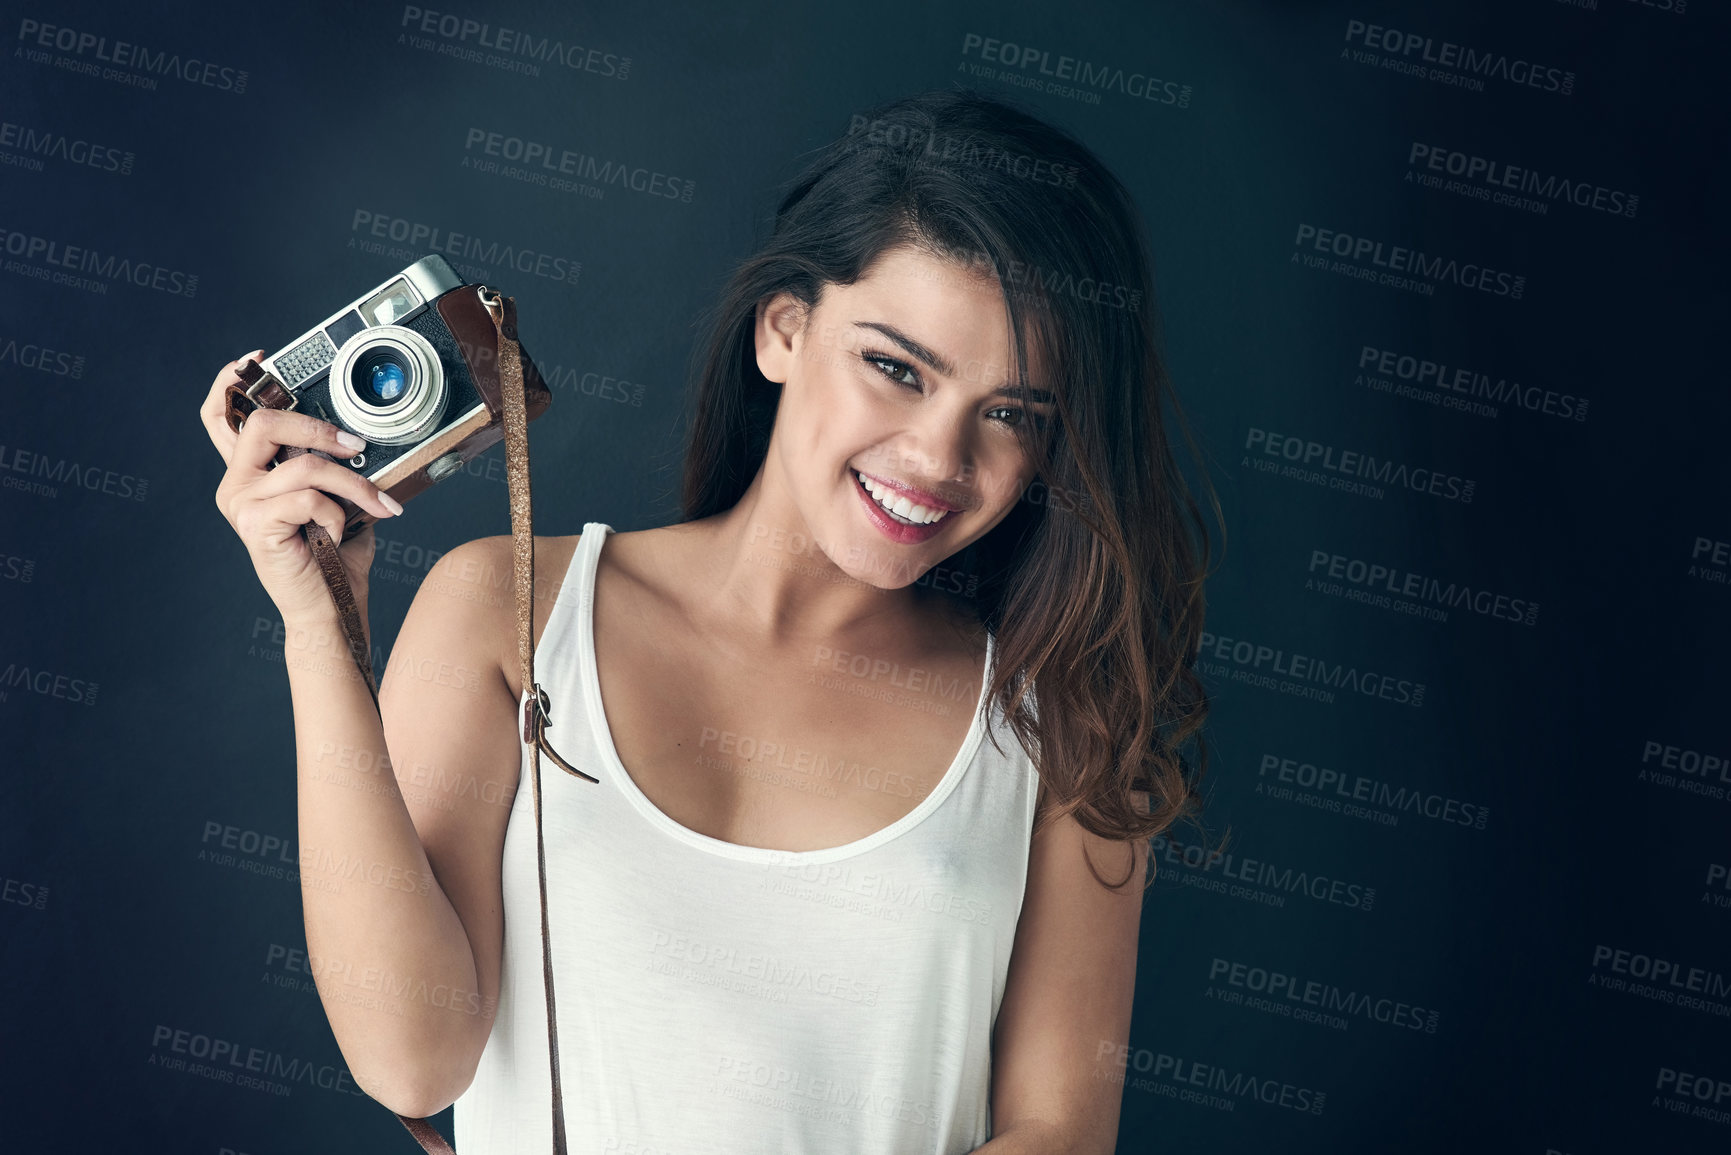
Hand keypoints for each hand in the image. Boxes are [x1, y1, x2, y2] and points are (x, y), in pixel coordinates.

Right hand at [201, 350, 402, 623]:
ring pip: (302, 465)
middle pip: (262, 423)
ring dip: (351, 482)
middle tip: (354, 444)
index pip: (220, 416)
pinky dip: (337, 513)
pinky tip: (338, 534)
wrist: (331, 609)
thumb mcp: (337, 498)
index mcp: (250, 473)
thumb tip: (361, 432)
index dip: (231, 381)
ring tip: (377, 504)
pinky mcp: (255, 526)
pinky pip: (308, 497)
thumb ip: (332, 465)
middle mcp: (236, 485)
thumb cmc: (335, 555)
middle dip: (316, 426)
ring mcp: (241, 505)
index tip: (258, 358)